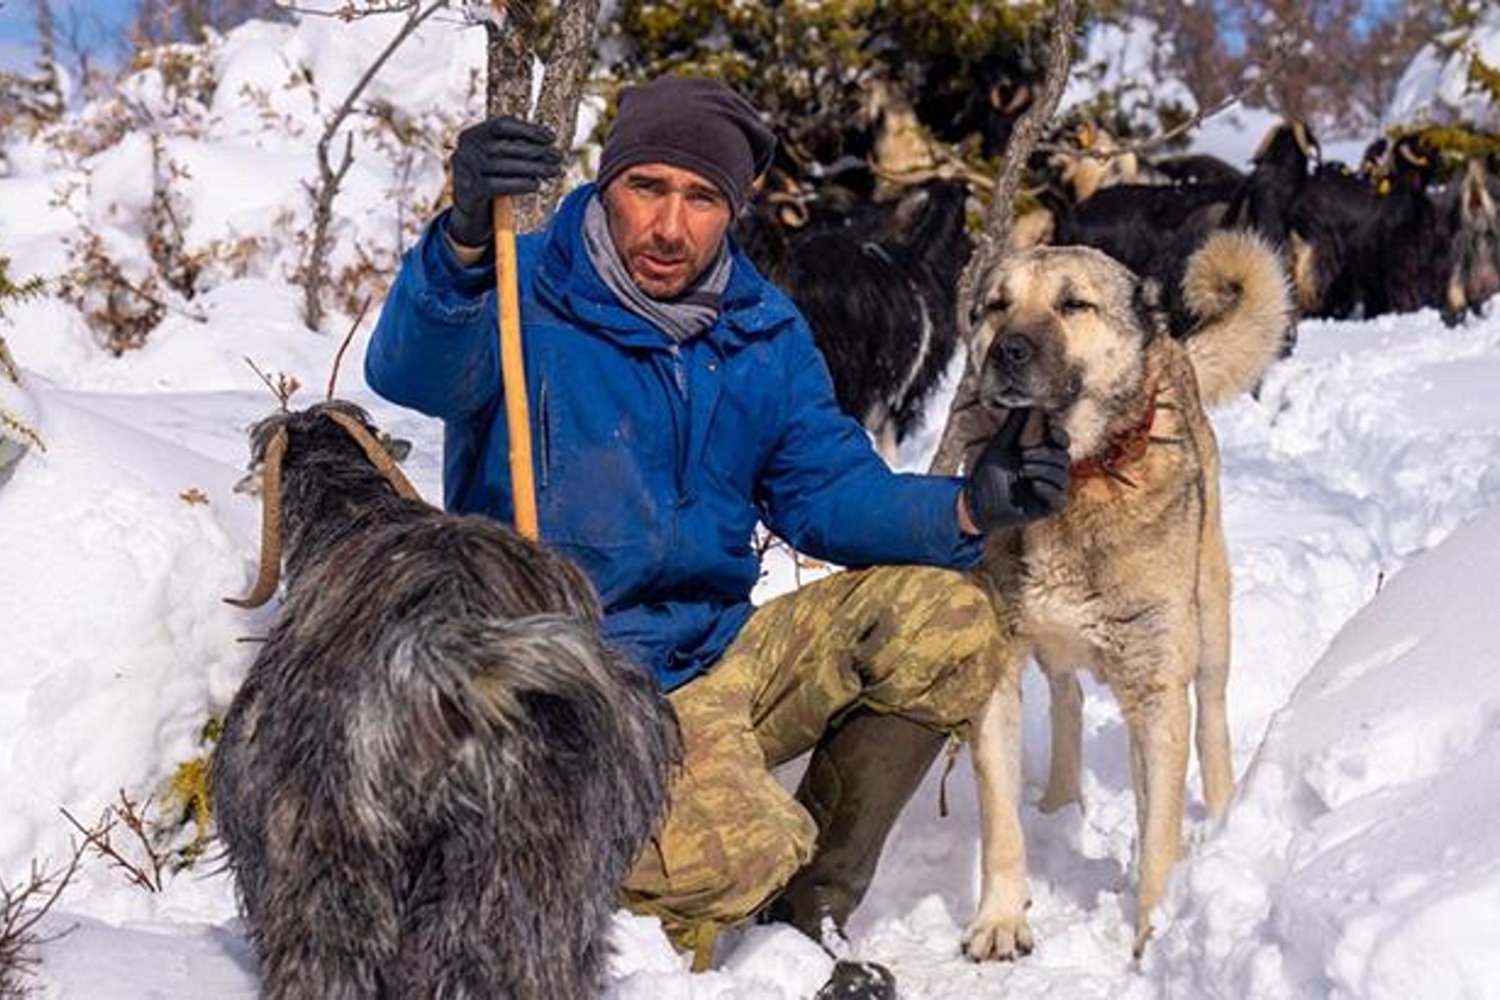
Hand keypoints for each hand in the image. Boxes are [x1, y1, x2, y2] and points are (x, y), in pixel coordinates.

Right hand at [446, 116, 563, 248]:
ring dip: (533, 168)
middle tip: (558, 156)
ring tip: (554, 171)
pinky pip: (497, 186)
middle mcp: (464, 149)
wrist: (470, 215)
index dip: (528, 129)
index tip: (551, 137)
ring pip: (503, 165)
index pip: (501, 124)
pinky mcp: (469, 192)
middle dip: (535, 150)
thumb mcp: (497, 160)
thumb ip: (515, 147)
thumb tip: (549, 141)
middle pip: (504, 146)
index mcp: (471, 135)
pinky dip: (519, 184)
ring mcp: (464, 171)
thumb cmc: (490, 181)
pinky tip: (536, 185)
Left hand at [961, 409, 1069, 532]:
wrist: (973, 502)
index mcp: (1039, 456)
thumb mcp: (1000, 445)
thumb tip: (1025, 402)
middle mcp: (1047, 472)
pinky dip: (1049, 489)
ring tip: (1023, 470)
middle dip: (1046, 454)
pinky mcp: (1045, 508)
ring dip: (1044, 470)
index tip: (1050, 429)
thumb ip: (1014, 425)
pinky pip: (1059, 498)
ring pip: (1062, 477)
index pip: (1061, 443)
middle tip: (1024, 456)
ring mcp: (1047, 490)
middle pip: (1063, 458)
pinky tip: (1034, 484)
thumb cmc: (986, 474)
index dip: (1060, 435)